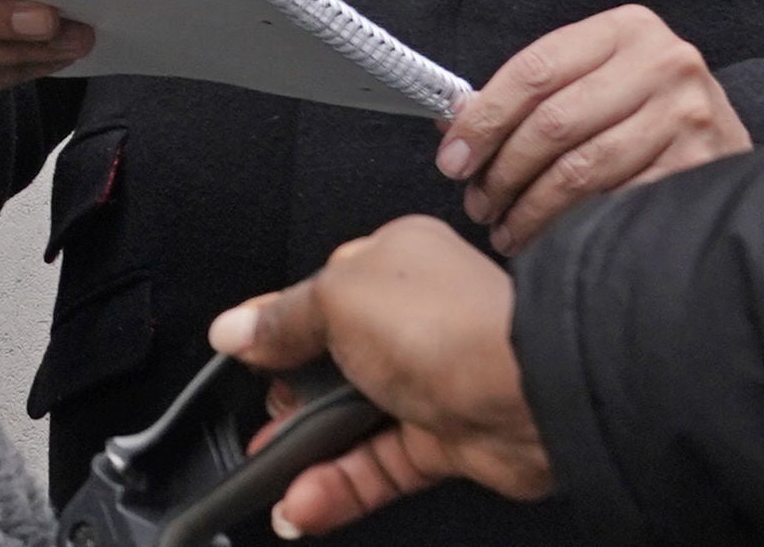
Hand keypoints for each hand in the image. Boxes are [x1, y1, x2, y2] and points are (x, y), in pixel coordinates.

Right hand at [209, 215, 554, 532]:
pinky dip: (339, 486)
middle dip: (290, 399)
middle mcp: (412, 319)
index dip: (276, 327)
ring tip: (269, 480)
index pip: (317, 295)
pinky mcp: (446, 442)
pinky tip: (303, 501)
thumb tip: (233, 330)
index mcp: (390, 262)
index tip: (239, 358)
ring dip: (307, 454)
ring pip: (352, 423)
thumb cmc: (445, 322)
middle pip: (331, 363)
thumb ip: (281, 319)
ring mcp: (430, 382)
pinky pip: (379, 466)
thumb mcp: (335, 297)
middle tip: (265, 419)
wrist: (531, 392)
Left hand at [435, 4, 746, 253]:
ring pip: (583, 170)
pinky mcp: (702, 165)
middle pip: (554, 123)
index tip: (452, 160)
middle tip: (477, 204)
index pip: (533, 71)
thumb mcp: (590, 76)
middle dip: (503, 171)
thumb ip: (530, 95)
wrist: (725, 132)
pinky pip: (619, 202)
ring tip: (505, 228)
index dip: (484, 120)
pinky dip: (574, 226)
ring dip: (531, 207)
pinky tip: (548, 239)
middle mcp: (663, 63)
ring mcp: (687, 115)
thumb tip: (451, 129)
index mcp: (624, 29)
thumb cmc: (639, 105)